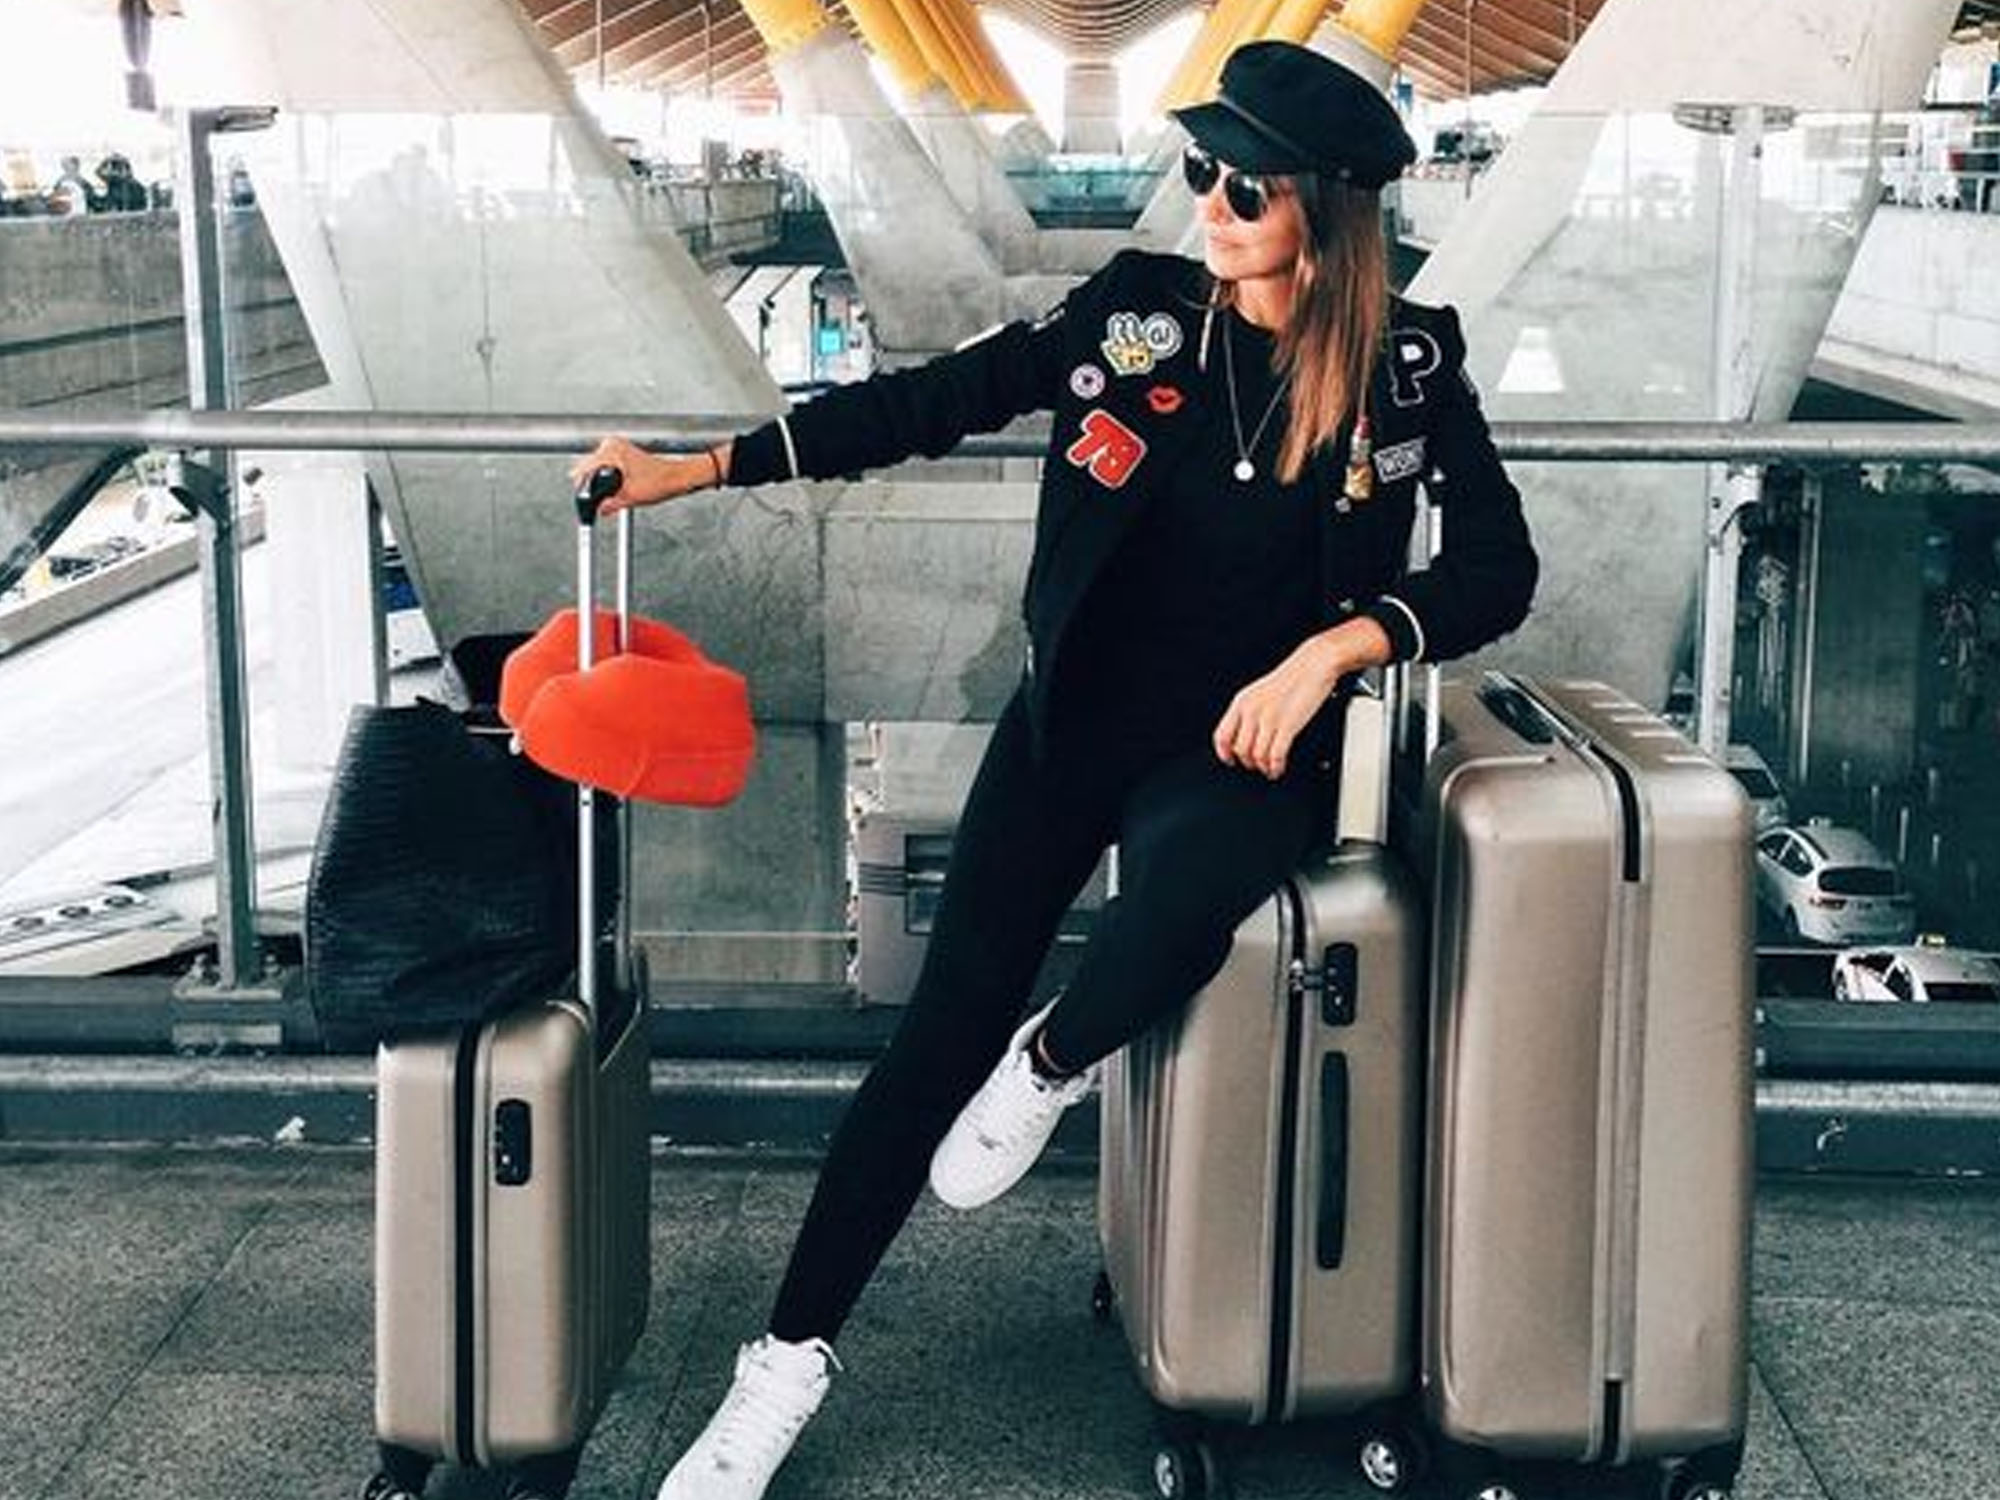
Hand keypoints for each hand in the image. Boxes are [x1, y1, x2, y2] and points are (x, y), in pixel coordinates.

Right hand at [568, 436, 726, 515]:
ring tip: (613, 493)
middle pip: (588, 467)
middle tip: (599, 500)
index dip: (582, 487)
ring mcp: (618, 446)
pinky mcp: (623, 451)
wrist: (678, 477)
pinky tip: (616, 486)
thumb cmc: (661, 481)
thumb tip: (598, 510)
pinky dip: (607, 476)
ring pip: (596, 467)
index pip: (583, 468)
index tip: (582, 500)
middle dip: (592, 485)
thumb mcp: (630, 497)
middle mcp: (613, 444)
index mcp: (611, 451)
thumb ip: (608, 505)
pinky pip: (606, 464)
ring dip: (599, 481)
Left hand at [1212, 636, 1348, 780]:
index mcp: (1241, 702)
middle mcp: (1251, 710)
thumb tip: (1244, 735)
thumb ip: (1249, 712)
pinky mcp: (1287, 725)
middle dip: (1248, 762)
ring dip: (1263, 767)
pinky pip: (1276, 755)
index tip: (1230, 760)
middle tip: (1255, 766)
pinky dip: (1276, 767)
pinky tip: (1278, 768)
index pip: (1222, 735)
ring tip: (1269, 769)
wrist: (1313, 665)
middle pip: (1240, 749)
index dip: (1224, 753)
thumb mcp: (1259, 692)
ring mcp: (1269, 718)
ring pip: (1257, 755)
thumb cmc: (1291, 678)